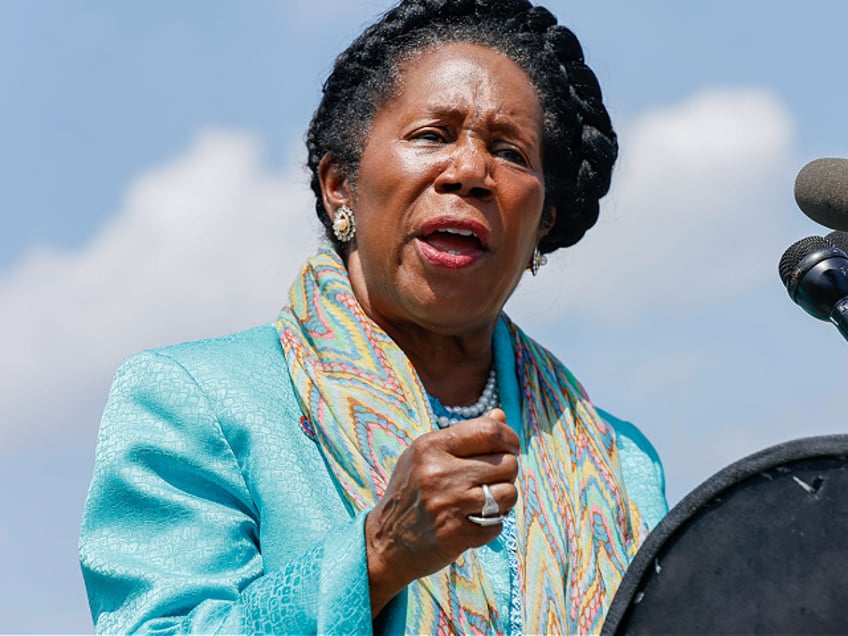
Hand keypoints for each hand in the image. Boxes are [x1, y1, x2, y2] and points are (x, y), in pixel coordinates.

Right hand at [364, 408, 518, 614]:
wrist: (385, 542)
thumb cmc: (411, 492)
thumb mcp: (426, 455)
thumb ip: (464, 435)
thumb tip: (500, 416)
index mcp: (430, 446)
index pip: (489, 431)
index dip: (509, 438)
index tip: (511, 448)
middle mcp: (439, 473)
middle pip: (505, 463)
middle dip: (508, 471)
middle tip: (494, 479)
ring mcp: (448, 504)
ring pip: (508, 493)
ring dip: (504, 498)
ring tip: (487, 500)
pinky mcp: (456, 534)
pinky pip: (498, 523)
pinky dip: (492, 524)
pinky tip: (474, 521)